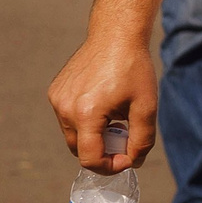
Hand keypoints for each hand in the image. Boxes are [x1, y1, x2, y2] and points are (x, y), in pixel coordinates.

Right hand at [48, 35, 156, 170]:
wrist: (116, 36)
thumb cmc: (134, 69)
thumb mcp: (147, 106)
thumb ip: (142, 139)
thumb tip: (133, 161)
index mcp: (86, 114)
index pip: (90, 159)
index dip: (110, 166)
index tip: (127, 158)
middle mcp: (65, 108)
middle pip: (79, 150)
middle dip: (102, 152)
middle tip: (124, 135)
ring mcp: (57, 99)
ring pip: (72, 134)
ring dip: (92, 135)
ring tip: (115, 118)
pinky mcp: (55, 91)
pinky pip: (67, 117)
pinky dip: (84, 120)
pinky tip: (103, 104)